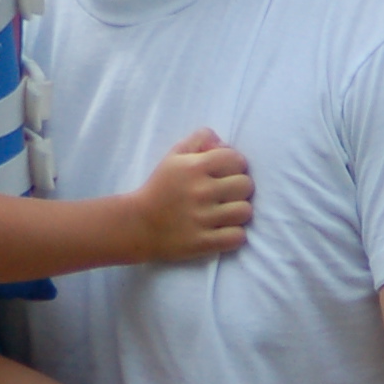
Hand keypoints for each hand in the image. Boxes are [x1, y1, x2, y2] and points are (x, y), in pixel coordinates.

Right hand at [130, 129, 251, 261]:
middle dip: (239, 189)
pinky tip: (224, 231)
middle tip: (227, 194)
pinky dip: (234, 235)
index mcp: (194, 167)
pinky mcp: (203, 243)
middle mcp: (200, 191)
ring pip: (245, 211)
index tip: (226, 174)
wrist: (138, 224)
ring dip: (238, 212)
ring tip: (226, 213)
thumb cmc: (160, 188)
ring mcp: (202, 219)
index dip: (235, 165)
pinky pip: (238, 237)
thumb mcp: (174, 156)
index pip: (236, 159)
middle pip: (246, 185)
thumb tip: (223, 142)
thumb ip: (199, 140)